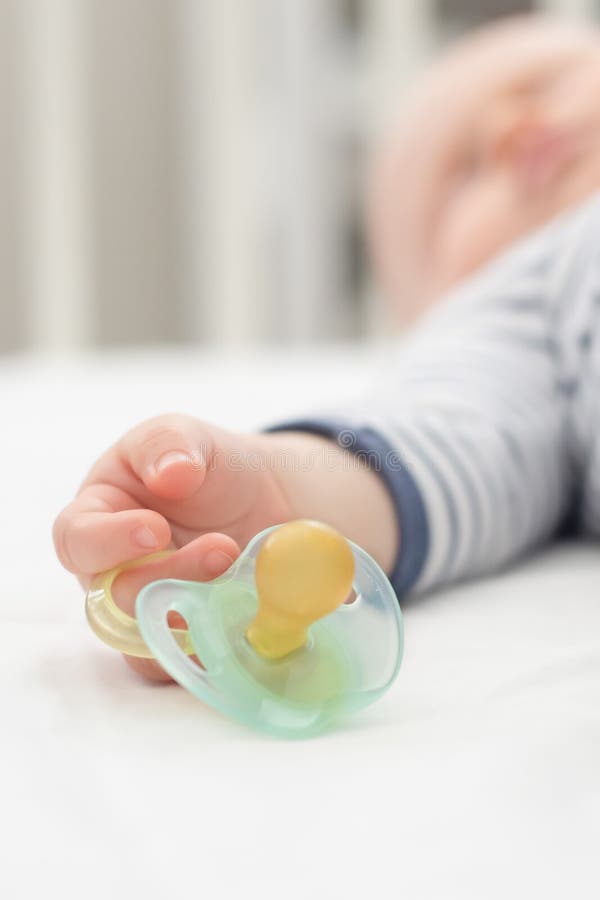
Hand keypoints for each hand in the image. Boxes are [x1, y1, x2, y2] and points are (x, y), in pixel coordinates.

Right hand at [53, 414, 294, 679]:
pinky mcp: (190, 639)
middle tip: (222, 549)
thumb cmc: (209, 465)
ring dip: (193, 614)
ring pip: (148, 639)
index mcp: (99, 516)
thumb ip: (169, 445)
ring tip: (241, 576)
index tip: (154, 530)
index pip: (76, 539)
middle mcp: (114, 572)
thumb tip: (170, 474)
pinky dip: (219, 642)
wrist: (269, 499)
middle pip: (113, 599)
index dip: (107, 542)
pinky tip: (251, 612)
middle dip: (167, 577)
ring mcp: (150, 611)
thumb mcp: (185, 436)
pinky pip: (189, 661)